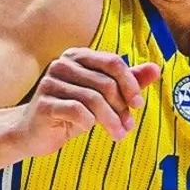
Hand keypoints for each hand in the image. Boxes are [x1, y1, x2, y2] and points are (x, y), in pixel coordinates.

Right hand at [20, 48, 161, 155]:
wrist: (32, 133)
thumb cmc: (70, 112)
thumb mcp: (102, 97)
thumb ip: (127, 81)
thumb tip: (156, 69)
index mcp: (78, 56)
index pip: (113, 63)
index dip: (131, 84)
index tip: (138, 104)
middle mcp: (62, 64)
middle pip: (106, 83)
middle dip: (121, 107)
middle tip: (127, 125)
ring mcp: (51, 82)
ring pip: (94, 99)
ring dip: (111, 120)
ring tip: (118, 133)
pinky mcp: (44, 103)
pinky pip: (78, 112)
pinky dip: (89, 123)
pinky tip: (88, 129)